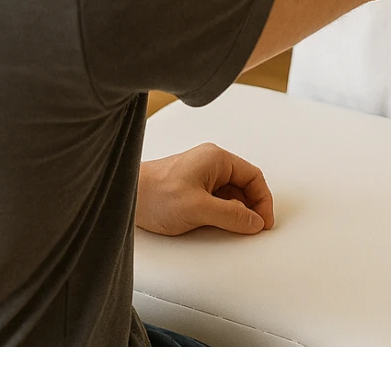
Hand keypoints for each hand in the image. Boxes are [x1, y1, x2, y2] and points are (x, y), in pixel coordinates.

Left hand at [136, 143, 274, 235]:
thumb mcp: (198, 209)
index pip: (253, 176)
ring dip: (236, 212)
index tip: (264, 222)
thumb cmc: (155, 194)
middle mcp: (211, 164)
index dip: (263, 200)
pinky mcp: (191, 188)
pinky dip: (222, 213)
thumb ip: (231, 215)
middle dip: (251, 207)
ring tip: (234, 230)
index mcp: (217, 159)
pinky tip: (218, 226)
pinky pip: (216, 199)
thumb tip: (254, 221)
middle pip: (243, 185)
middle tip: (252, 229)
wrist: (126, 196)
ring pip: (230, 194)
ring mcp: (201, 175)